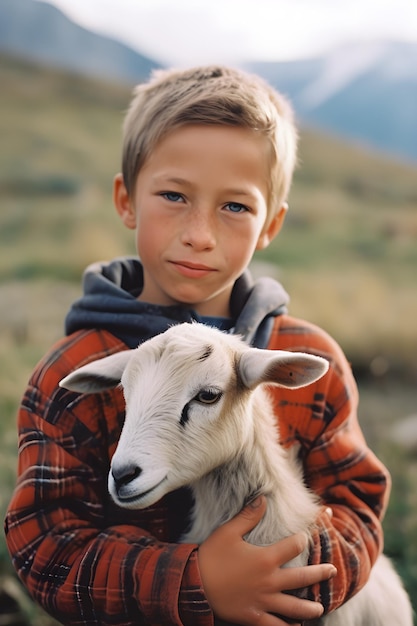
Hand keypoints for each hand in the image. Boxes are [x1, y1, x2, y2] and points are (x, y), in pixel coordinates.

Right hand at [197, 496, 336, 625]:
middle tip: (332, 571)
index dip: (303, 539)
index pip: (293, 546)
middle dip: (319, 574)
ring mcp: (263, 602)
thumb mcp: (228, 531)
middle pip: (302, 578)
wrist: (194, 585)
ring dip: (309, 608)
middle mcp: (269, 581)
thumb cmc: (211, 556)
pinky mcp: (254, 617)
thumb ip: (248, 516)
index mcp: (265, 558)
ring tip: (320, 609)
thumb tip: (264, 498)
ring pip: (294, 608)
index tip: (308, 536)